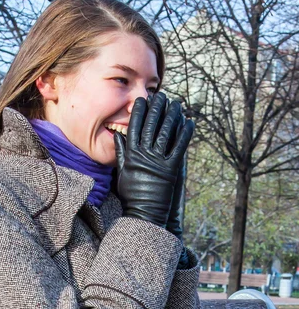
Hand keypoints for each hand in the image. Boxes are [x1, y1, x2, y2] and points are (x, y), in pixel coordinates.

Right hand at [114, 92, 193, 227]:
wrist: (143, 213)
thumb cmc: (131, 194)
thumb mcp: (122, 172)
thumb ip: (121, 152)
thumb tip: (118, 135)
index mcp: (131, 154)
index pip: (134, 127)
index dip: (138, 112)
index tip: (142, 100)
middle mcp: (144, 155)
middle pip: (150, 125)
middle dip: (156, 108)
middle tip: (161, 95)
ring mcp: (158, 161)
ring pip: (165, 132)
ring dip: (172, 116)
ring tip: (176, 103)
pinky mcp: (171, 169)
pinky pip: (179, 147)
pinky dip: (185, 133)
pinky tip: (190, 122)